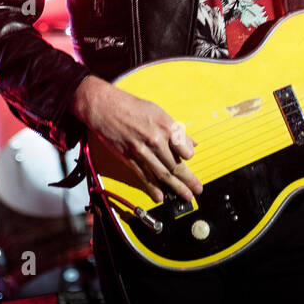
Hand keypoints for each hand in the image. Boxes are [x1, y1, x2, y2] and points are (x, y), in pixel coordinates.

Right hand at [73, 76, 201, 204]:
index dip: (189, 156)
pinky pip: (144, 176)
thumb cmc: (132, 106)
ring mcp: (142, 150)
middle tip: (197, 189)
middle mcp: (155, 140)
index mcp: (165, 126)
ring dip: (176, 187)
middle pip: (176, 165)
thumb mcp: (158, 112)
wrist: (105, 107)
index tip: (190, 160)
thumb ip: (175, 130)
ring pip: (163, 174)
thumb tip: (192, 142)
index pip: (185, 149)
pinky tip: (160, 197)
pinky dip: (153, 188)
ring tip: (185, 196)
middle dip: (188, 180)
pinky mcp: (129, 158)